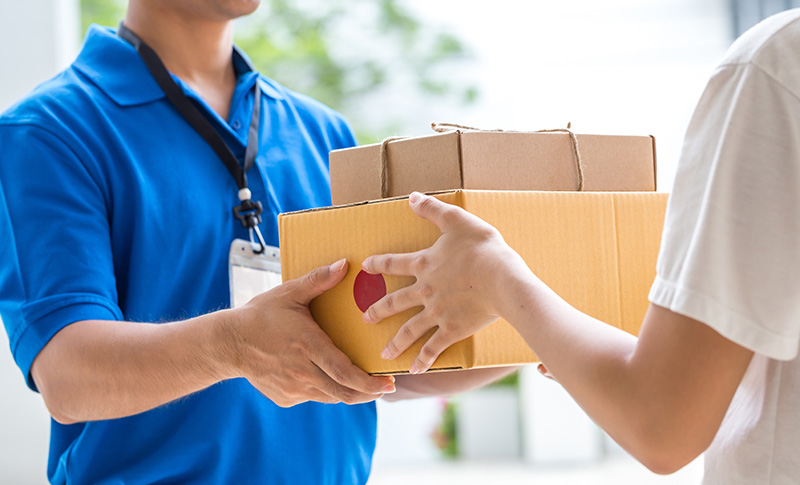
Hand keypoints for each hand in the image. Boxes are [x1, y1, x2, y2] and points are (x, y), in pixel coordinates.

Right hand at [224, 259, 395, 406]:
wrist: (228, 343)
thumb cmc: (260, 315)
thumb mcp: (289, 293)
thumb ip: (318, 280)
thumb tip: (345, 264)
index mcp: (308, 347)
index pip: (345, 373)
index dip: (369, 383)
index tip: (388, 384)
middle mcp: (302, 372)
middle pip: (344, 393)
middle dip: (368, 393)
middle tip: (385, 387)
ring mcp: (293, 388)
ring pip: (331, 397)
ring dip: (349, 392)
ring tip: (363, 382)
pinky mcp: (285, 398)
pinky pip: (313, 396)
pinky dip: (325, 389)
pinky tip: (327, 376)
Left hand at [361, 192, 532, 373]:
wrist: (502, 280)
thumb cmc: (483, 248)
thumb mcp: (457, 220)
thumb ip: (433, 209)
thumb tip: (411, 197)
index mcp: (424, 264)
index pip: (393, 263)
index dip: (378, 264)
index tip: (365, 267)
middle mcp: (424, 290)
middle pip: (395, 302)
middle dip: (379, 311)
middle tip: (366, 319)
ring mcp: (437, 313)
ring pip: (409, 329)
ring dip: (395, 342)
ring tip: (384, 354)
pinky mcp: (452, 330)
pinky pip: (433, 348)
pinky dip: (424, 360)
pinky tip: (414, 370)